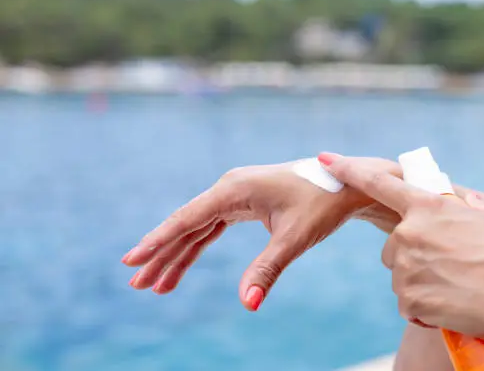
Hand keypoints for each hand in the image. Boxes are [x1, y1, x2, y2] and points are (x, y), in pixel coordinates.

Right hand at [121, 158, 397, 310]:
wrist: (347, 184)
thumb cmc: (323, 204)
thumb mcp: (294, 238)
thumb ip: (267, 269)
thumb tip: (247, 304)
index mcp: (235, 189)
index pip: (188, 219)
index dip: (158, 241)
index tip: (131, 260)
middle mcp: (230, 188)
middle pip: (186, 225)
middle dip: (161, 255)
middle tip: (136, 283)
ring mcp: (236, 195)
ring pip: (197, 228)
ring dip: (177, 255)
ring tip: (155, 285)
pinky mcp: (245, 203)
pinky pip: (213, 228)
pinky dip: (197, 248)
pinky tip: (182, 266)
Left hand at [319, 152, 483, 340]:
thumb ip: (469, 206)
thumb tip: (464, 201)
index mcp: (426, 206)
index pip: (377, 183)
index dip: (348, 170)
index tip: (325, 159)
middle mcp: (409, 233)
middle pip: (391, 247)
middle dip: (412, 257)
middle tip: (447, 267)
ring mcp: (407, 266)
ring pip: (401, 277)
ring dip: (421, 284)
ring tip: (457, 287)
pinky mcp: (410, 299)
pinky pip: (408, 305)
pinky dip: (426, 309)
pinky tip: (452, 305)